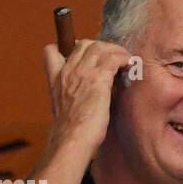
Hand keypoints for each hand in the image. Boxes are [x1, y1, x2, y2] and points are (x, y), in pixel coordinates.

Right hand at [41, 38, 133, 159]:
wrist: (72, 139)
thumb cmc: (72, 132)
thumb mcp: (65, 109)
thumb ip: (72, 96)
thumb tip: (87, 96)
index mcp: (56, 78)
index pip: (52, 50)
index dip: (66, 46)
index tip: (83, 53)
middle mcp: (67, 71)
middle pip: (84, 44)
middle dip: (102, 47)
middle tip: (115, 58)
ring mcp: (82, 73)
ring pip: (101, 48)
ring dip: (117, 51)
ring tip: (127, 60)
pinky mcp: (98, 79)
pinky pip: (114, 58)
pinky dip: (125, 59)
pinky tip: (131, 66)